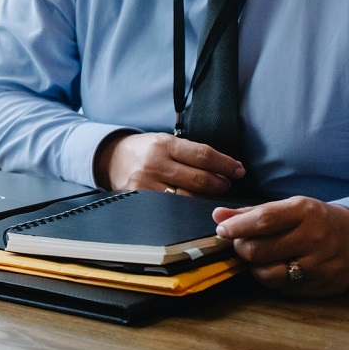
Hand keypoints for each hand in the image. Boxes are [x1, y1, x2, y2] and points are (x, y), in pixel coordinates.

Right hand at [93, 132, 244, 195]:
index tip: (238, 170)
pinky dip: (187, 207)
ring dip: (206, 197)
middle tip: (225, 183)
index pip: (204, 156)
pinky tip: (193, 204)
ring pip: (188, 197)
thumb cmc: (146, 150)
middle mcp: (154, 164)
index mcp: (164, 144)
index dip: (226, 165)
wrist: (111, 159)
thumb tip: (226, 167)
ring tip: (210, 194)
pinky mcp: (141, 199)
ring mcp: (146, 184)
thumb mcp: (166, 141)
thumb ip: (191, 152)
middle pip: (200, 179)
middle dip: (220, 183)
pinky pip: (172, 208)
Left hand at [214, 197, 348, 296]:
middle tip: (243, 244)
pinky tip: (277, 268)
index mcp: (304, 212)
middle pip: (258, 250)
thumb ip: (252, 213)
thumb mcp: (289, 208)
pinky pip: (282, 289)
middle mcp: (313, 238)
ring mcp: (319, 265)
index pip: (263, 221)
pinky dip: (272, 280)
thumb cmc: (315, 221)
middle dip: (241, 248)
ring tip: (260, 258)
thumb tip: (217, 215)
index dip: (236, 227)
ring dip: (254, 267)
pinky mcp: (322, 285)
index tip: (222, 230)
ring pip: (267, 275)